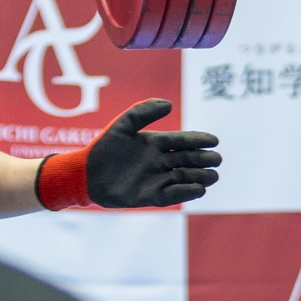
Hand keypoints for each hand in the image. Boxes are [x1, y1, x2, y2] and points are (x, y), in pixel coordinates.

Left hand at [85, 99, 220, 207]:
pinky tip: (198, 190)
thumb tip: (169, 103)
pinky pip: (173, 194)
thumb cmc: (103, 148)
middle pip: (189, 160)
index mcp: (156, 144)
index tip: (214, 140)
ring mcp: (157, 179)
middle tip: (216, 160)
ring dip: (200, 177)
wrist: (85, 174)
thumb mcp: (122, 126)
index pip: (183, 141)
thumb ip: (143, 112)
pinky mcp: (151, 196)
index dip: (199, 140)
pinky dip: (186, 193)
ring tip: (212, 176)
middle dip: (204, 160)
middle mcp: (160, 161)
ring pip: (185, 177)